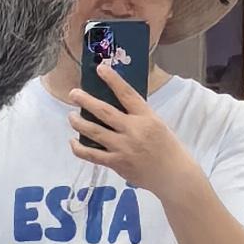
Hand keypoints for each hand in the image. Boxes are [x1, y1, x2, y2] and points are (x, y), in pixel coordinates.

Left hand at [63, 60, 176, 189]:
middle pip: (104, 111)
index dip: (113, 80)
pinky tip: (73, 142)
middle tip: (73, 93)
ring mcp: (123, 147)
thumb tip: (116, 105)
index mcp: (146, 117)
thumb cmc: (166, 147)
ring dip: (79, 123)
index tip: (100, 68)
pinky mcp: (116, 163)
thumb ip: (138, 115)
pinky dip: (79, 148)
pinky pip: (92, 155)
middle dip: (86, 101)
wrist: (173, 175)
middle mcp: (133, 130)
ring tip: (71, 116)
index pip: (127, 94)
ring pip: (94, 131)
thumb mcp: (157, 124)